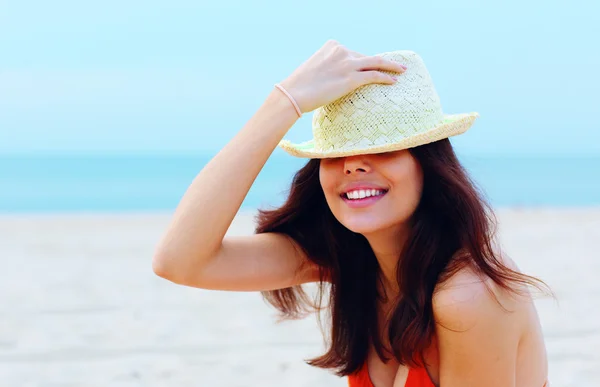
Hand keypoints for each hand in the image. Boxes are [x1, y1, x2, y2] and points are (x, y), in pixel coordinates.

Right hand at [279, 40, 406, 112]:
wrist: (294, 93)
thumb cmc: (300, 86)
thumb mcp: (314, 70)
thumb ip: (328, 69)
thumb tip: (333, 80)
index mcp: (332, 46)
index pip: (353, 53)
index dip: (363, 62)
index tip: (371, 66)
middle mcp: (341, 51)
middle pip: (366, 57)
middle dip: (381, 62)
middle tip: (395, 65)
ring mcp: (347, 64)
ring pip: (376, 63)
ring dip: (391, 66)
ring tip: (401, 70)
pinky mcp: (351, 78)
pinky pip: (374, 75)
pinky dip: (386, 77)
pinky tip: (393, 80)